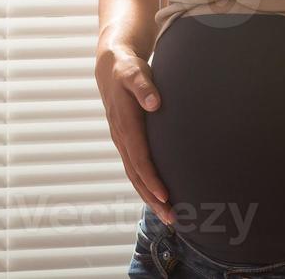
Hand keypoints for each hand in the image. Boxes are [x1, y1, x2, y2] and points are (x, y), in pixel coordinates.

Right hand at [94, 45, 175, 224]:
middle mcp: (121, 137)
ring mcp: (122, 141)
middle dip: (153, 198)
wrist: (111, 66)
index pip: (139, 158)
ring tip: (169, 215)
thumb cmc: (126, 69)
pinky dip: (146, 186)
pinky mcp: (127, 141)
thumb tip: (154, 103)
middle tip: (173, 218)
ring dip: (150, 197)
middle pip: (137, 175)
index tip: (165, 196)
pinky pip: (135, 168)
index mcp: (125, 125)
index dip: (151, 178)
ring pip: (135, 176)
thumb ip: (144, 86)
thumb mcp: (134, 71)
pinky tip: (159, 196)